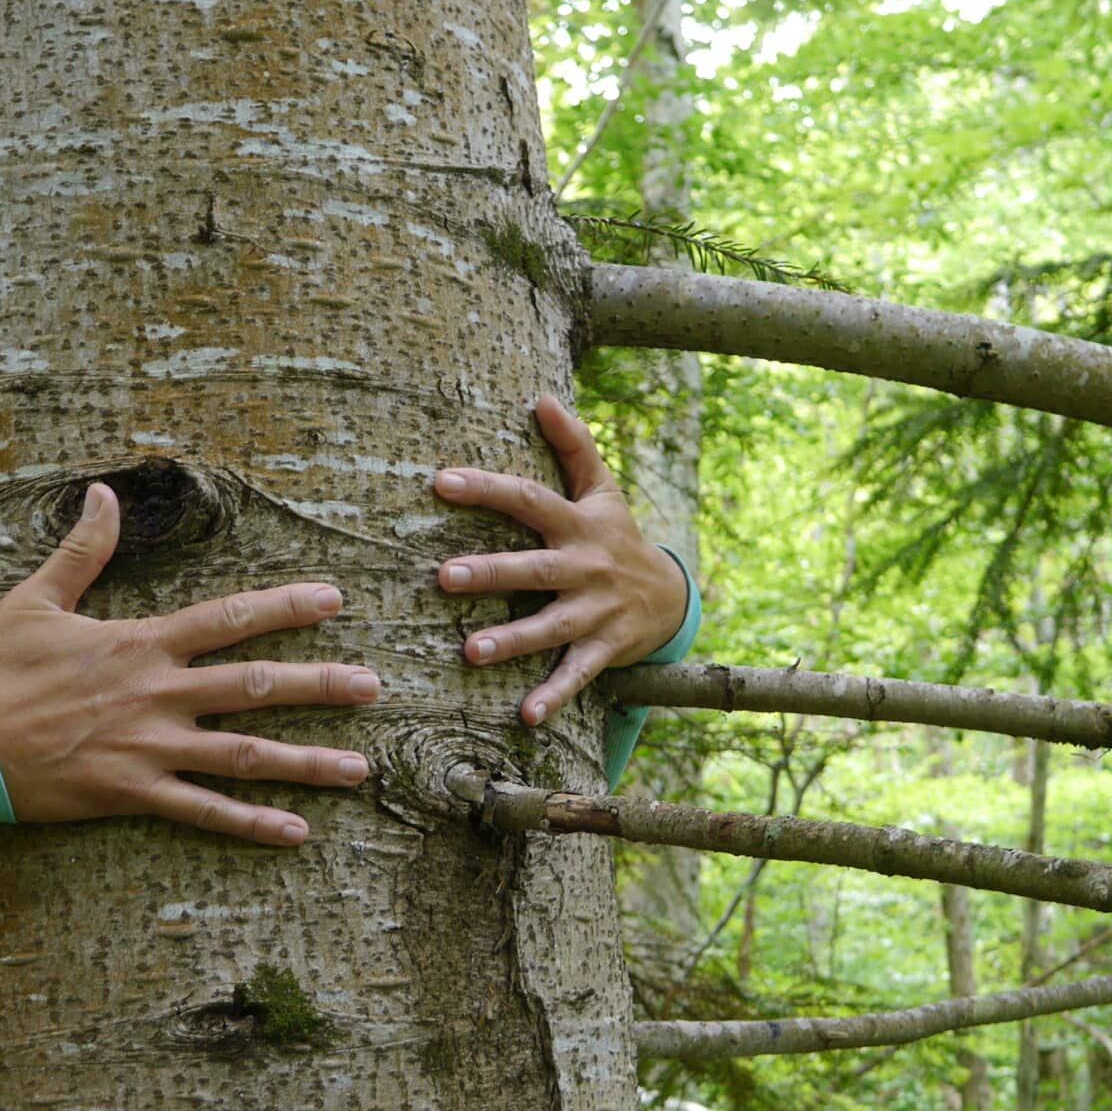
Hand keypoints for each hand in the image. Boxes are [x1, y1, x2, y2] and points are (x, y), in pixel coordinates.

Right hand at [0, 483, 378, 842]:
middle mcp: (155, 694)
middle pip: (254, 687)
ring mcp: (147, 748)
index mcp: (139, 643)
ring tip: (358, 768)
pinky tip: (297, 832)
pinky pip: (203, 813)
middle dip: (319, 686)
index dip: (284, 607)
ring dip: (306, 763)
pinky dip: (251, 824)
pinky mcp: (131, 794)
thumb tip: (105, 490)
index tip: (333, 600)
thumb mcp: (33, 599)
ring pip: (243, 756)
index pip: (227, 618)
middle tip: (374, 687)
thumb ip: (82, 549)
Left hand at [434, 394, 689, 726]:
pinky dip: (554, 696)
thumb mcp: (601, 490)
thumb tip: (540, 396)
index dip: (488, 489)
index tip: (441, 480)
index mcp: (577, 524)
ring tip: (470, 651)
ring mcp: (595, 611)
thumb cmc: (616, 536)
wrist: (670, 596)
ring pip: (551, 627)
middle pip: (535, 568)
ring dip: (513, 640)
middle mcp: (585, 567)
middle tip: (444, 577)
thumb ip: (572, 444)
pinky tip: (526, 715)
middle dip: (493, 572)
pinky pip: (578, 674)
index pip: (529, 499)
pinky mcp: (604, 649)